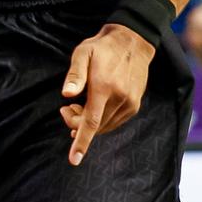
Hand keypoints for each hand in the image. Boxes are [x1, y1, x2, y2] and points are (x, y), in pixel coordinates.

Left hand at [60, 24, 154, 166]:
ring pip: (105, 126)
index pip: (91, 122)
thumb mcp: (83, 53)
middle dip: (76, 123)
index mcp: (104, 87)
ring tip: (79, 105)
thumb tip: (66, 95)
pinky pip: (114, 122)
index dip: (81, 142)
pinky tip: (94, 107)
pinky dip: (101, 121)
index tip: (74, 160)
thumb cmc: (102, 47)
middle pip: (95, 125)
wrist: (133, 42)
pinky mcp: (134, 105)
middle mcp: (119, 98)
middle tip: (66, 109)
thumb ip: (75, 74)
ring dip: (89, 122)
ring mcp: (129, 103)